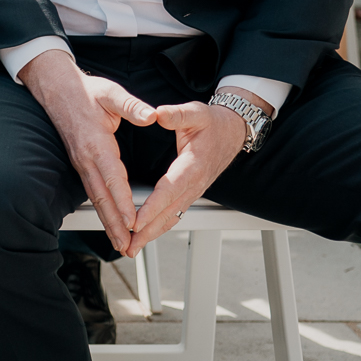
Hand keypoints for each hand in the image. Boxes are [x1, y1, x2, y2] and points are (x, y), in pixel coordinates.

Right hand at [20, 49, 158, 255]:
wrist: (57, 89)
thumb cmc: (86, 91)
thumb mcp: (111, 93)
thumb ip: (131, 106)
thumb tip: (152, 115)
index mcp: (96, 143)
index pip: (112, 178)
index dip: (123, 202)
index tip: (133, 221)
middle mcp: (86, 159)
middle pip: (102, 198)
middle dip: (115, 225)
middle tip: (127, 247)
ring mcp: (81, 164)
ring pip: (96, 199)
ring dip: (108, 224)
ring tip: (120, 245)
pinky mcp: (81, 165)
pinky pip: (93, 193)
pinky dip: (102, 212)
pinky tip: (110, 223)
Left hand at [129, 96, 261, 249]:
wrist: (233, 131)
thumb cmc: (212, 122)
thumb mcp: (196, 112)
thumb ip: (177, 114)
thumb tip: (158, 114)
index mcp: (193, 165)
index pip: (170, 189)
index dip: (153, 207)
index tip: (136, 221)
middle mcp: (195, 183)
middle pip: (169, 212)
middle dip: (148, 230)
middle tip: (128, 245)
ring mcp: (194, 191)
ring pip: (172, 217)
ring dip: (152, 234)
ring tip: (132, 247)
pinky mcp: (191, 193)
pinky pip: (175, 213)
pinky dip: (160, 226)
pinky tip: (145, 235)